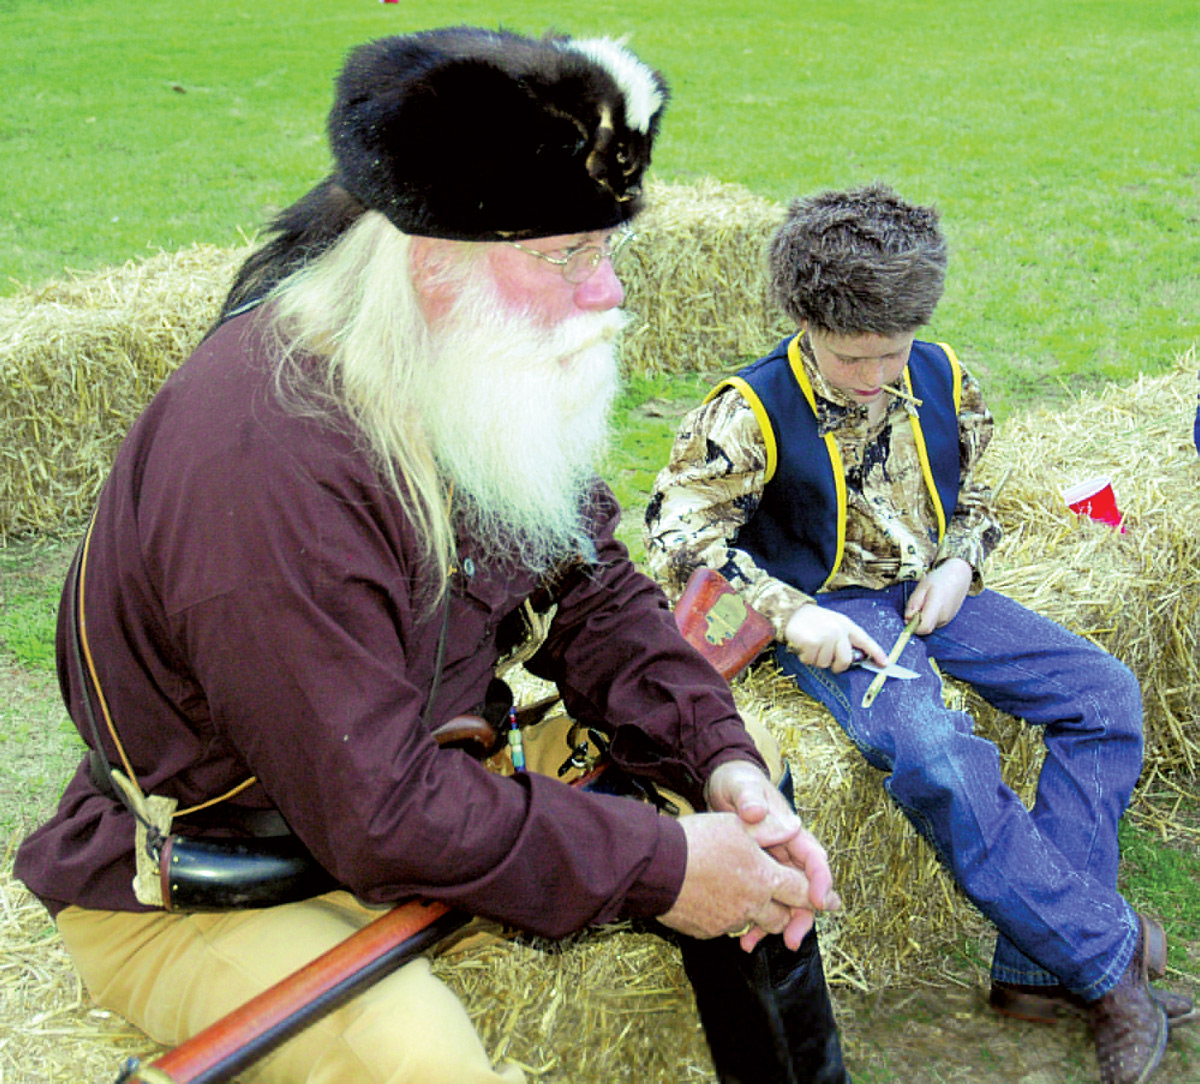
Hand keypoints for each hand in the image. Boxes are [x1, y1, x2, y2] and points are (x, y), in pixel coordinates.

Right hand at [658, 811, 834, 949]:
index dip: (820, 896)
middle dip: (789, 911)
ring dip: (758, 914)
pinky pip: (727, 927)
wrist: (657, 867)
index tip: (832, 903)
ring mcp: (729, 921)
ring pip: (754, 923)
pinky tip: (716, 899)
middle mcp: (753, 905)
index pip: (801, 892)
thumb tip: (795, 826)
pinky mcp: (708, 931)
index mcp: (765, 878)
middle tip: (789, 905)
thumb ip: (770, 829)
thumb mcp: (737, 825)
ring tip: (747, 898)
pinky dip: (728, 916)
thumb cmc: (698, 841)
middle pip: (782, 916)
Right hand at [784, 603, 886, 671]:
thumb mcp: (833, 623)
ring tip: (812, 645)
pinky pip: (811, 661)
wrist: (792, 612)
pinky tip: (803, 646)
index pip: (865, 640)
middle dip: (837, 666)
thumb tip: (853, 659)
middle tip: (829, 661)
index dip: (876, 653)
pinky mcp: (812, 642)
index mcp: (846, 625)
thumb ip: (844, 639)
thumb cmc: (813, 621)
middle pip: (845, 660)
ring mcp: (825, 636)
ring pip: (825, 663)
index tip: (885, 664)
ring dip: (817, 659)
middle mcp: (838, 630)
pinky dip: (805, 657)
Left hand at [905, 558, 971, 633]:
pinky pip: (933, 622)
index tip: (909, 616)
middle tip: (918, 604)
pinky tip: (932, 604)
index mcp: (937, 607)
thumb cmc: (939, 579)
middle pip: (924, 628)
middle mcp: (944, 617)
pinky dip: (928, 616)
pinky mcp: (948, 620)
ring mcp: (947, 619)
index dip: (913, 626)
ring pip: (928, 625)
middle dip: (916, 620)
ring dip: (922, 617)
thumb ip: (914, 603)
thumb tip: (907, 618)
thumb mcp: (922, 586)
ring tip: (926, 601)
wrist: (959, 576)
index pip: (924, 628)